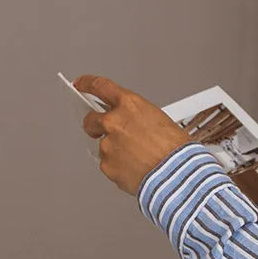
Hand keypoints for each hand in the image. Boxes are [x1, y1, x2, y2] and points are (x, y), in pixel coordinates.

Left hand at [75, 75, 189, 196]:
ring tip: (135, 158)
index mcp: (129, 104)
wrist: (176, 175)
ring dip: (113, 150)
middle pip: (91, 119)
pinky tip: (134, 168)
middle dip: (92, 124)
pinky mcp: (106, 165)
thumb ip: (136, 118)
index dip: (87, 83)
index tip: (81, 84)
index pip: (100, 86)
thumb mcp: (159, 120)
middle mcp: (114, 122)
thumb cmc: (175, 149)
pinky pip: (107, 165)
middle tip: (98, 130)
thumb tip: (129, 124)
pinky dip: (118, 167)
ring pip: (102, 146)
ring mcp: (108, 145)